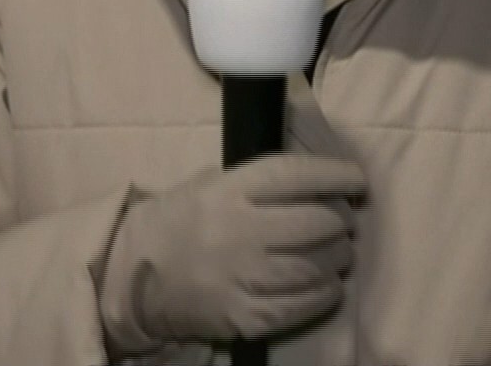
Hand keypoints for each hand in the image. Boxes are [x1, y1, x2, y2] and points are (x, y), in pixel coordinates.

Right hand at [97, 154, 365, 353]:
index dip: (333, 174)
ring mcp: (239, 277)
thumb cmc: (182, 220)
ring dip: (338, 258)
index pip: (294, 175)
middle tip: (344, 220)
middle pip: (313, 222)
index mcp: (227, 190)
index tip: (356, 179)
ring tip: (339, 252)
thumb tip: (322, 182)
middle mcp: (235, 231)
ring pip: (313, 266)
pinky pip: (299, 306)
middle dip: (340, 220)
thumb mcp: (210, 183)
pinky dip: (324, 294)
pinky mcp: (242, 316)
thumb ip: (260, 182)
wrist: (134, 274)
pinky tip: (328, 285)